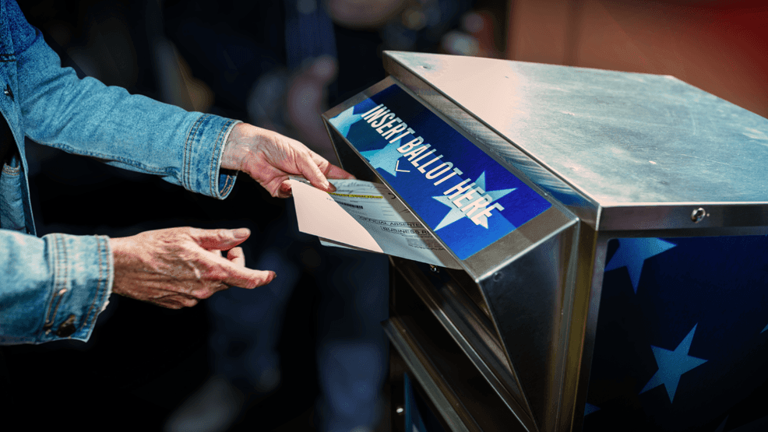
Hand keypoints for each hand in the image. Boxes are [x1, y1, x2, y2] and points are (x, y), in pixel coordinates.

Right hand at [109, 227, 273, 308]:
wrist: (122, 266)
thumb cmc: (153, 246)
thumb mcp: (190, 234)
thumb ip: (220, 237)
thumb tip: (243, 235)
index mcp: (211, 271)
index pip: (247, 279)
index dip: (262, 277)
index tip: (270, 275)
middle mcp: (204, 289)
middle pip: (230, 278)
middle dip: (228, 262)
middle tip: (212, 246)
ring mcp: (191, 299)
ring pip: (213, 284)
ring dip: (210, 270)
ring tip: (188, 256)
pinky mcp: (178, 304)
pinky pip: (196, 291)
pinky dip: (195, 279)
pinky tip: (177, 268)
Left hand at [221, 123, 353, 197]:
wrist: (252, 150)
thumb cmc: (277, 145)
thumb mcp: (301, 156)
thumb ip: (315, 174)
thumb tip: (328, 188)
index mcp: (315, 163)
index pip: (334, 174)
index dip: (345, 180)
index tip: (356, 187)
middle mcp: (306, 175)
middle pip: (322, 189)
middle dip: (328, 194)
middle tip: (337, 200)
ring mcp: (295, 184)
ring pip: (308, 196)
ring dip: (308, 194)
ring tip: (311, 192)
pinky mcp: (281, 190)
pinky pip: (291, 196)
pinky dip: (289, 190)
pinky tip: (285, 182)